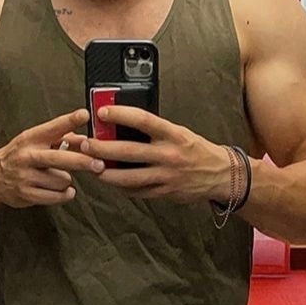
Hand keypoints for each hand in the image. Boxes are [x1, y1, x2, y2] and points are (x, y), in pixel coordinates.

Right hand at [0, 108, 104, 207]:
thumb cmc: (22, 155)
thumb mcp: (37, 141)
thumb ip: (63, 139)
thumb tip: (86, 140)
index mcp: (32, 138)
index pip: (53, 127)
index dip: (69, 120)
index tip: (84, 114)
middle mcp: (28, 156)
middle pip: (59, 158)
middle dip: (81, 161)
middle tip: (98, 164)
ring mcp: (26, 176)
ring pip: (62, 180)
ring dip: (66, 180)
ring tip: (59, 176)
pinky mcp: (26, 194)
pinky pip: (55, 197)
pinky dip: (64, 194)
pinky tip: (63, 190)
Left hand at [78, 106, 231, 203]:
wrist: (221, 175)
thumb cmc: (196, 150)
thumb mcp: (179, 133)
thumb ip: (155, 130)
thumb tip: (123, 124)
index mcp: (173, 134)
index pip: (143, 120)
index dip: (121, 115)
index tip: (102, 112)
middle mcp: (169, 154)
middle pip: (128, 151)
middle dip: (102, 148)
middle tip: (85, 144)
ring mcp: (166, 176)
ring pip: (128, 177)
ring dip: (106, 173)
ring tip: (91, 167)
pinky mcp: (165, 192)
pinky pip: (137, 192)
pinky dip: (121, 187)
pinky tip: (111, 181)